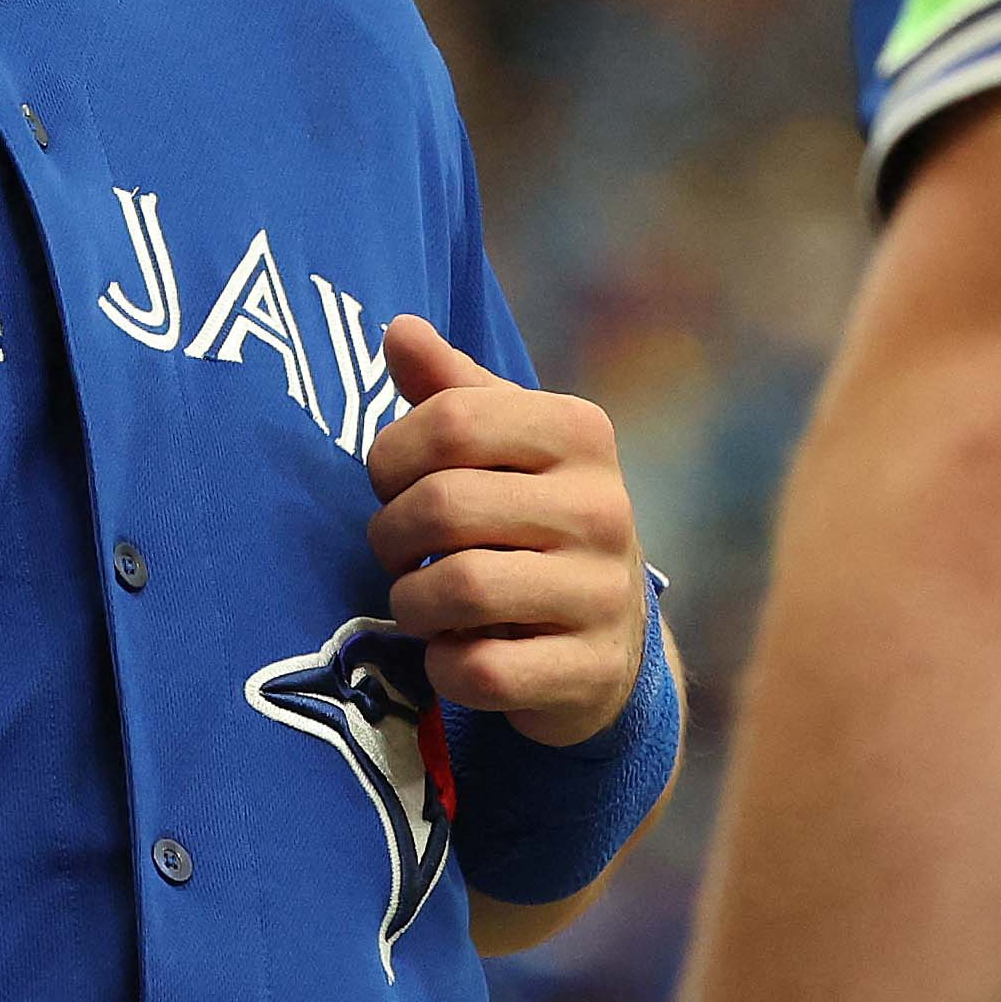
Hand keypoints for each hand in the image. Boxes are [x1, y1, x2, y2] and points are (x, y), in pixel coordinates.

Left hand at [369, 318, 647, 745]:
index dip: (391, 456)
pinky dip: (442, 665)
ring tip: (420, 601)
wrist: (609, 635)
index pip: (450, 421)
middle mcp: (604, 507)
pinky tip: (453, 650)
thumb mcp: (504, 445)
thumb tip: (397, 330)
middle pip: (444, 505)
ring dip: (412, 603)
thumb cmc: (533, 518)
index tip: (391, 482)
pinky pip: (480, 669)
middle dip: (391, 534)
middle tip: (395, 549)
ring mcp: (602, 593)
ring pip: (460, 589)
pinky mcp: (589, 671)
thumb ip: (452, 390)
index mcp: (580, 432)